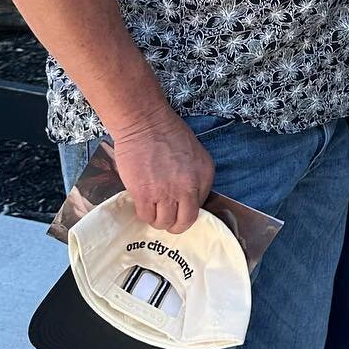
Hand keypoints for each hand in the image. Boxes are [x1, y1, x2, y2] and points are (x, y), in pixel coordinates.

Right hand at [107, 109, 214, 234]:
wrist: (145, 123)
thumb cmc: (168, 133)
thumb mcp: (194, 155)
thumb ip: (194, 177)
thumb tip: (186, 197)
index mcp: (205, 176)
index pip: (200, 206)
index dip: (187, 209)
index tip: (179, 208)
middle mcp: (189, 187)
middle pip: (185, 221)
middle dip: (176, 225)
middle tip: (168, 221)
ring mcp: (166, 193)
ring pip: (164, 222)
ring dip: (158, 220)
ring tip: (153, 212)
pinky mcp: (145, 195)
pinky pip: (146, 216)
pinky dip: (145, 215)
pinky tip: (143, 205)